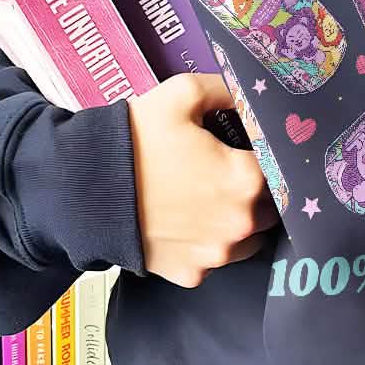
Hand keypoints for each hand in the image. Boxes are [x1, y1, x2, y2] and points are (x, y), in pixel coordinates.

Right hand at [127, 74, 276, 286]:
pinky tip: (188, 223)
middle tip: (232, 173)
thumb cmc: (136, 140)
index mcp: (246, 180)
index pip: (281, 168)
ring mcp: (216, 255)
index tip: (255, 149)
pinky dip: (207, 244)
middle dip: (260, 191)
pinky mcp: (191, 274)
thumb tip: (249, 94)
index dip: (271, 157)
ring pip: (249, 239)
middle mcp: (240, 224)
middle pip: (272, 208)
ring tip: (211, 199)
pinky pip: (214, 260)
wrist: (83, 189)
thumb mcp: (182, 94)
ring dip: (239, 222)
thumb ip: (226, 89)